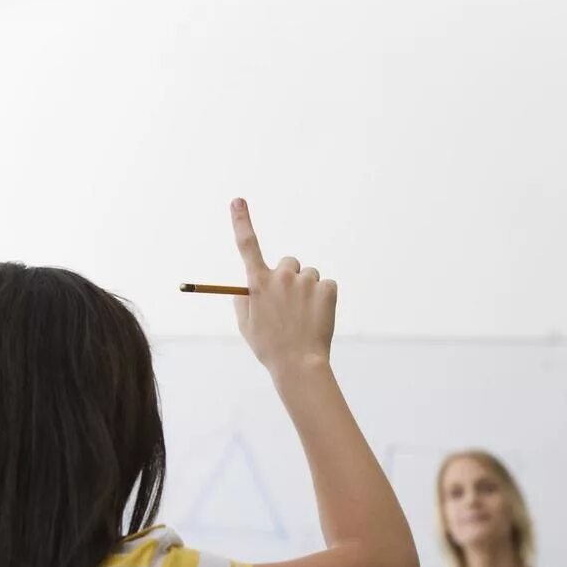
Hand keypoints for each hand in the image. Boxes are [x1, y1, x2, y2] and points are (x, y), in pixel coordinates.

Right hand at [230, 198, 337, 374]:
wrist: (298, 365)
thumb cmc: (270, 348)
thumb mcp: (246, 326)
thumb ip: (244, 301)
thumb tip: (247, 288)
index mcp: (258, 283)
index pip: (246, 245)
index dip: (241, 221)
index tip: (238, 201)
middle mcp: (281, 276)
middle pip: (288, 263)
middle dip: (290, 279)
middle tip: (291, 306)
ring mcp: (305, 282)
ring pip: (310, 276)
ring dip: (308, 291)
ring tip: (305, 317)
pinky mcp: (327, 289)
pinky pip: (327, 286)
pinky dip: (325, 299)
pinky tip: (319, 317)